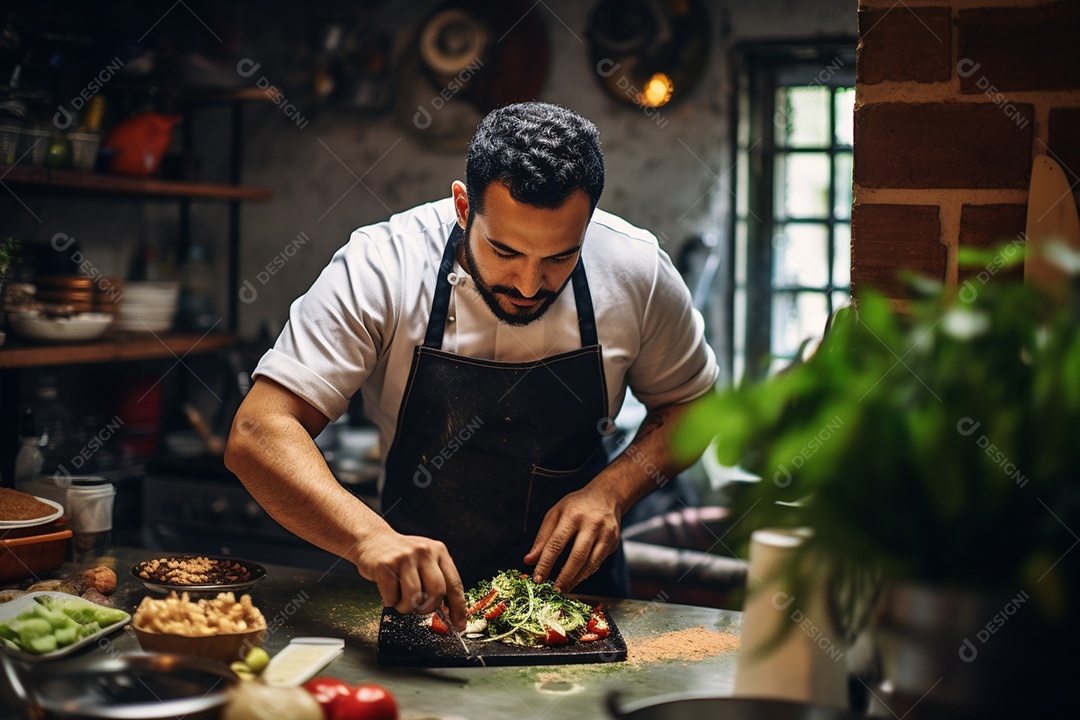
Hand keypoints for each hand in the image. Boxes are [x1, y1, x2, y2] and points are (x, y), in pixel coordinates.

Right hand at [353, 527, 467, 629]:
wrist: (372, 539)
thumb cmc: (400, 556)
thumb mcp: (424, 560)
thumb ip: (437, 579)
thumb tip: (448, 612)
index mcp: (439, 551)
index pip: (454, 584)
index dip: (458, 608)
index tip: (459, 624)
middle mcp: (424, 551)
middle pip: (437, 592)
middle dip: (428, 608)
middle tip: (419, 609)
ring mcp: (405, 557)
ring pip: (414, 597)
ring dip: (406, 607)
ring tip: (400, 600)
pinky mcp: (386, 565)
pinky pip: (392, 597)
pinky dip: (391, 602)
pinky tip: (389, 592)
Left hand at [523, 485, 620, 591]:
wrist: (607, 496)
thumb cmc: (576, 506)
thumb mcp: (555, 514)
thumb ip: (542, 538)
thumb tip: (529, 560)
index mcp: (572, 515)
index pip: (556, 543)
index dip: (545, 563)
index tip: (537, 578)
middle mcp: (591, 524)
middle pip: (577, 556)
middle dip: (564, 576)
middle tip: (554, 590)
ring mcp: (606, 534)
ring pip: (590, 563)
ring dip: (576, 579)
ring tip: (563, 588)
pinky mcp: (613, 542)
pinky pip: (598, 563)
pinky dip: (585, 574)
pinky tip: (575, 579)